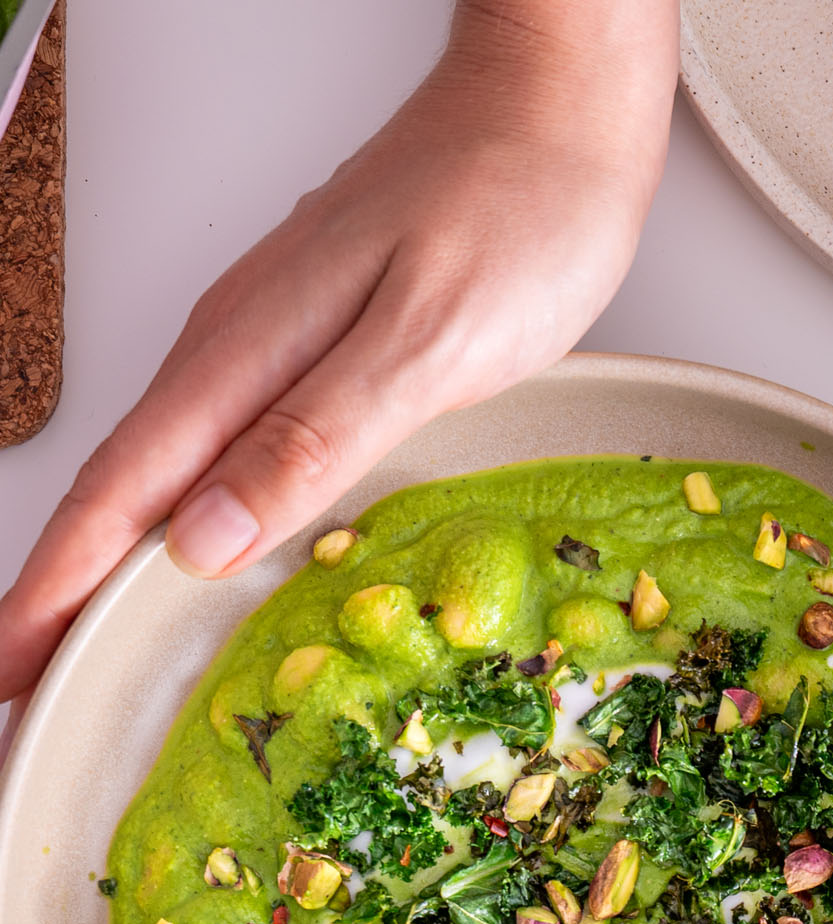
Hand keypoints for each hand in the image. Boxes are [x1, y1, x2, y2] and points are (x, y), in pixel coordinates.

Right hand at [0, 0, 677, 703]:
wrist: (555, 106)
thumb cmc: (514, 213)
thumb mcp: (424, 343)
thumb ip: (314, 437)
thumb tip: (203, 535)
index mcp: (247, 355)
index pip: (120, 495)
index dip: (58, 592)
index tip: (12, 671)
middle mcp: (237, 348)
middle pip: (118, 490)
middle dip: (58, 594)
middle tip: (20, 684)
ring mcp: (267, 341)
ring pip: (160, 471)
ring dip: (107, 561)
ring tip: (75, 640)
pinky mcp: (307, 343)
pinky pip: (214, 446)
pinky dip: (176, 515)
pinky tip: (183, 551)